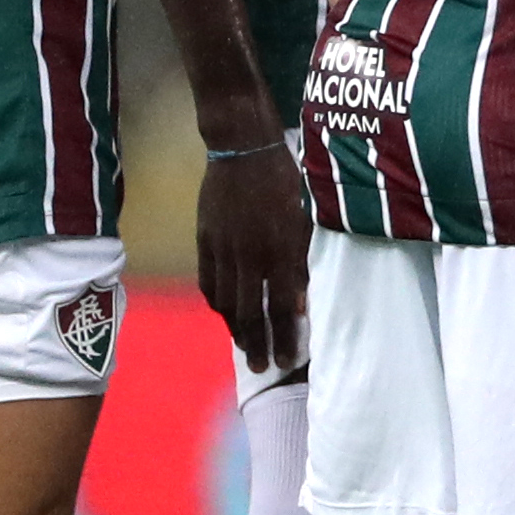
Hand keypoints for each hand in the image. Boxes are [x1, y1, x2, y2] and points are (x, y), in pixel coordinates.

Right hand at [195, 140, 311, 372]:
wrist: (243, 148)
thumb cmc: (286, 178)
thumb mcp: (308, 217)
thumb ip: (305, 261)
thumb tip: (302, 303)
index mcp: (280, 250)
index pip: (281, 307)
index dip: (285, 337)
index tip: (289, 360)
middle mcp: (250, 256)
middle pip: (251, 312)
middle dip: (259, 344)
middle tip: (265, 367)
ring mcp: (223, 250)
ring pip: (227, 301)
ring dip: (237, 329)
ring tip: (246, 347)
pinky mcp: (205, 240)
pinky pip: (209, 282)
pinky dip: (217, 303)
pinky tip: (225, 314)